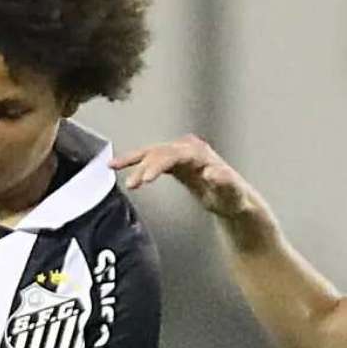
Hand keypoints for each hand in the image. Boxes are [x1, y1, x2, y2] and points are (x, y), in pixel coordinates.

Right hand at [113, 135, 264, 222]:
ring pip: (152, 152)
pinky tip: (116, 165)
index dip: (159, 164)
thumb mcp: (233, 194)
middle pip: (161, 152)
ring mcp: (180, 153)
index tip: (146, 177)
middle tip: (132, 183)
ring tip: (112, 166)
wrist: (233, 199)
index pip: (175, 154)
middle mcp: (189, 149)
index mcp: (200, 154)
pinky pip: (150, 158)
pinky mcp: (173, 161)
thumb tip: (213, 172)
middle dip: (144, 165)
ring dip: (133, 160)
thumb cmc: (233, 198)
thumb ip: (224, 183)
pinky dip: (134, 161)